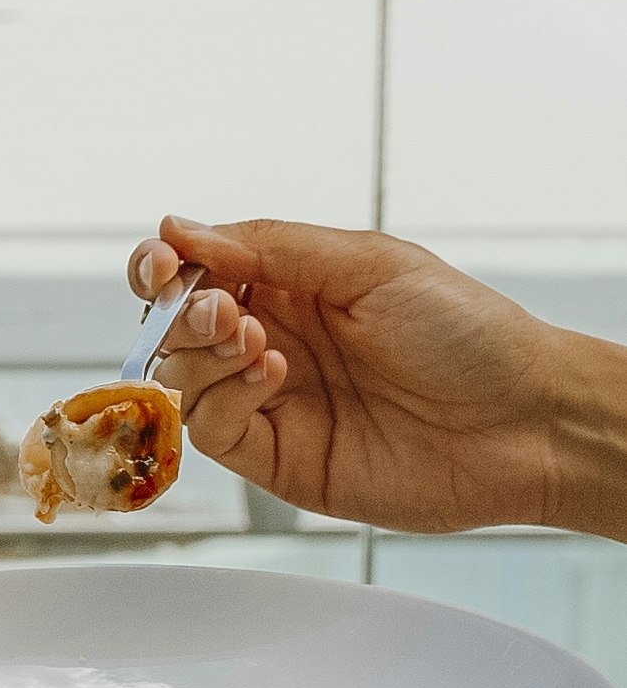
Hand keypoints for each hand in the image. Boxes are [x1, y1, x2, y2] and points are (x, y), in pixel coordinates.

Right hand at [130, 214, 624, 537]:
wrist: (525, 421)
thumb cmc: (467, 332)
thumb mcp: (367, 263)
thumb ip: (268, 246)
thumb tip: (177, 229)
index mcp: (289, 286)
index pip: (195, 270)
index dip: (163, 265)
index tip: (163, 261)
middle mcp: (271, 340)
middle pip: (173, 324)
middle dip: (178, 309)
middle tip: (218, 307)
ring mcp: (271, 401)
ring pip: (182, 375)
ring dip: (198, 350)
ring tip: (253, 338)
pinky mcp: (278, 458)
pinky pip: (212, 428)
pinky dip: (225, 395)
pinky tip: (272, 372)